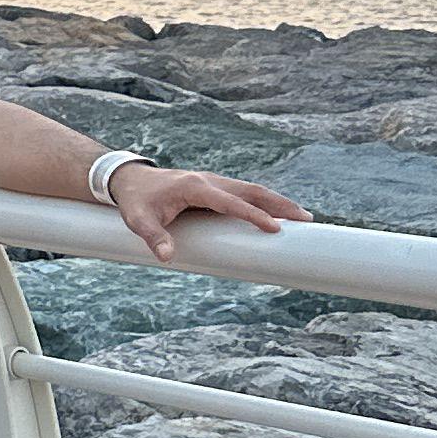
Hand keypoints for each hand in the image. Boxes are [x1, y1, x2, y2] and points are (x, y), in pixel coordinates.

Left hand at [112, 167, 305, 261]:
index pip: (230, 202)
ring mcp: (214, 182)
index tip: (274, 227)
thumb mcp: (140, 221)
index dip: (252, 214)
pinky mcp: (215, 187)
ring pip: (252, 190)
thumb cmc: (136, 201)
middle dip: (279, 204)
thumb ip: (153, 238)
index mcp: (195, 187)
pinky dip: (264, 200)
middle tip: (305, 219)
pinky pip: (245, 193)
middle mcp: (210, 181)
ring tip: (302, 216)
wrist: (131, 180)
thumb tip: (166, 257)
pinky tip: (279, 212)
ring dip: (277, 201)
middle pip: (251, 191)